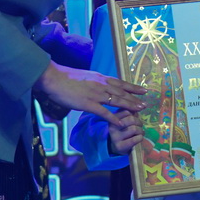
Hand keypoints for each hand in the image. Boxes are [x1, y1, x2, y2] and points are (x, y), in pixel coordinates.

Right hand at [33, 63, 147, 124]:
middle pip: (122, 93)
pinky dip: (113, 118)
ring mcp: (95, 95)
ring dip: (129, 107)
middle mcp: (101, 85)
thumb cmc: (67, 77)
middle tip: (145, 105)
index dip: (133, 87)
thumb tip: (101, 84)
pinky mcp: (87, 104)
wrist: (54, 78)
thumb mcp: (86, 76)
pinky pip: (103, 112)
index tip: (144, 90)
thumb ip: (95, 81)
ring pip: (116, 101)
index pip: (121, 83)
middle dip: (135, 99)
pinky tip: (120, 123)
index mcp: (100, 78)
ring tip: (139, 112)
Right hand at [108, 110, 143, 154]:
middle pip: (131, 119)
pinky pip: (134, 139)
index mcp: (113, 118)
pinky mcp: (120, 146)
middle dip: (139, 122)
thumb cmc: (124, 130)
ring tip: (140, 132)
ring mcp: (115, 137)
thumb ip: (131, 113)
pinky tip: (139, 138)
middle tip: (140, 125)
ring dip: (141, 130)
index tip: (136, 118)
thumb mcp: (125, 120)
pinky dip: (140, 138)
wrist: (117, 146)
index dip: (135, 114)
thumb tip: (141, 106)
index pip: (127, 111)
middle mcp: (112, 127)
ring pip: (134, 129)